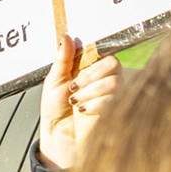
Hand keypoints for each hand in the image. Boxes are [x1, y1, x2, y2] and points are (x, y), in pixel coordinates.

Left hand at [37, 36, 121, 169]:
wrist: (58, 135)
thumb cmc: (56, 110)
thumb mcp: (54, 81)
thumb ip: (63, 59)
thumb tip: (66, 37)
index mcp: (91, 68)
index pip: (102, 52)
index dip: (91, 57)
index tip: (75, 68)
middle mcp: (104, 79)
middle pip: (113, 63)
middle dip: (90, 75)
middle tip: (73, 87)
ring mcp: (112, 94)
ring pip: (113, 81)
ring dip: (89, 91)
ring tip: (75, 102)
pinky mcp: (116, 110)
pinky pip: (113, 99)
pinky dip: (93, 105)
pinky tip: (83, 111)